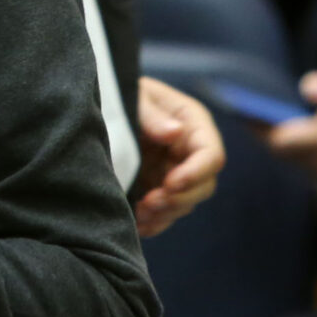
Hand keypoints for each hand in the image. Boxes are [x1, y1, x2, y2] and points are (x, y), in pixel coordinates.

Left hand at [131, 77, 224, 236]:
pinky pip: (165, 212)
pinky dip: (154, 222)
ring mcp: (175, 171)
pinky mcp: (158, 187)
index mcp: (193, 124)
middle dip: (180, 199)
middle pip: (203, 186)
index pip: (211, 155)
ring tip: (140, 214)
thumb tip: (175, 132)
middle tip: (149, 203)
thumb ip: (152, 114)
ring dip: (166, 214)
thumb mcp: (136, 95)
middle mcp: (190, 151)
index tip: (170, 184)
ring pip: (185, 203)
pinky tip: (138, 225)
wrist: (105, 103)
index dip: (196, 173)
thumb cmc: (124, 91)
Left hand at [266, 71, 316, 200]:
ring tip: (311, 113)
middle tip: (262, 109)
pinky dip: (312, 148)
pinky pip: (314, 165)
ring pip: (298, 158)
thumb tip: (303, 88)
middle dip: (272, 131)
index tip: (241, 109)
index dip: (257, 125)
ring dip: (295, 138)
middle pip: (283, 151)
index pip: (278, 140)